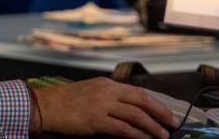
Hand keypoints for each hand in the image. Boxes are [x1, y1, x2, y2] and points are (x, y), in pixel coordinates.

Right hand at [33, 78, 177, 138]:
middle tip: (172, 123)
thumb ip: (109, 98)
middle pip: (142, 101)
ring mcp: (101, 105)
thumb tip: (131, 111)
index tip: (167, 113)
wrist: (45, 106)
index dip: (156, 103)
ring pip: (136, 115)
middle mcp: (106, 92)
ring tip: (162, 135)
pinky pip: (123, 128)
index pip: (138, 92)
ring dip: (152, 126)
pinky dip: (137, 135)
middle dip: (161, 113)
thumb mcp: (90, 92)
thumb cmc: (65, 101)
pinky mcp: (96, 120)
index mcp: (106, 84)